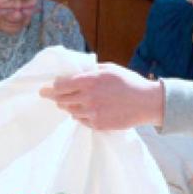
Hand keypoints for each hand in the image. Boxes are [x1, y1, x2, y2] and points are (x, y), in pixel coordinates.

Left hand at [39, 63, 164, 129]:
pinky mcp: (97, 124)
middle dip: (53, 97)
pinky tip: (86, 110)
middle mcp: (88, 97)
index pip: (60, 86)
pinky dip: (81, 115)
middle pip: (61, 99)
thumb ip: (90, 70)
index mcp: (89, 81)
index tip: (46, 88)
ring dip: (68, 106)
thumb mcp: (109, 69)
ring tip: (71, 102)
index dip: (51, 87)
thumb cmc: (129, 82)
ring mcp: (92, 113)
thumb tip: (75, 72)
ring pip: (70, 111)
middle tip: (47, 95)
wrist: (146, 102)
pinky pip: (81, 120)